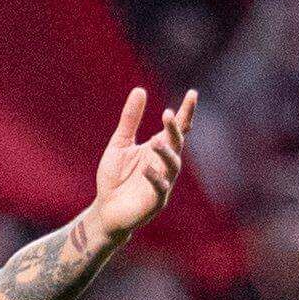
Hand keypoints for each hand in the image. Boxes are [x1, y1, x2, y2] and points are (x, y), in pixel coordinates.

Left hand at [85, 86, 195, 241]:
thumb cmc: (114, 177)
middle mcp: (165, 164)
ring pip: (173, 166)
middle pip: (177, 143)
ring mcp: (163, 183)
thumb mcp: (120, 144)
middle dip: (175, 129)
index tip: (192, 93)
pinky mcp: (155, 202)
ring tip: (156, 141)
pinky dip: (155, 178)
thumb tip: (140, 89)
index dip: (186, 112)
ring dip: (166, 153)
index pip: (178, 128)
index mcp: (159, 148)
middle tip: (167, 114)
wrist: (105, 210)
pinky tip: (146, 168)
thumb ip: (130, 119)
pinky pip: (160, 189)